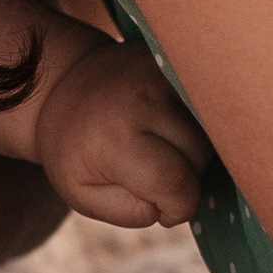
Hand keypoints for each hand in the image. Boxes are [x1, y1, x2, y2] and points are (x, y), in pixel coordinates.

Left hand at [33, 38, 212, 229]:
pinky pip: (208, 102)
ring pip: (211, 129)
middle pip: (199, 156)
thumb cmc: (74, 150)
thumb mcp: (82, 194)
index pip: (174, 183)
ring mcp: (161, 73)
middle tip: (156, 174)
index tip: (166, 211)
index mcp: (114, 138)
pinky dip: (199, 123)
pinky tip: (171, 126)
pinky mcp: (175, 61)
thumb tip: (172, 206)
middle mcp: (142, 100)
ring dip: (195, 150)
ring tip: (162, 148)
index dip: (179, 207)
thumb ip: (129, 211)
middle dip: (187, 177)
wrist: (61, 85)